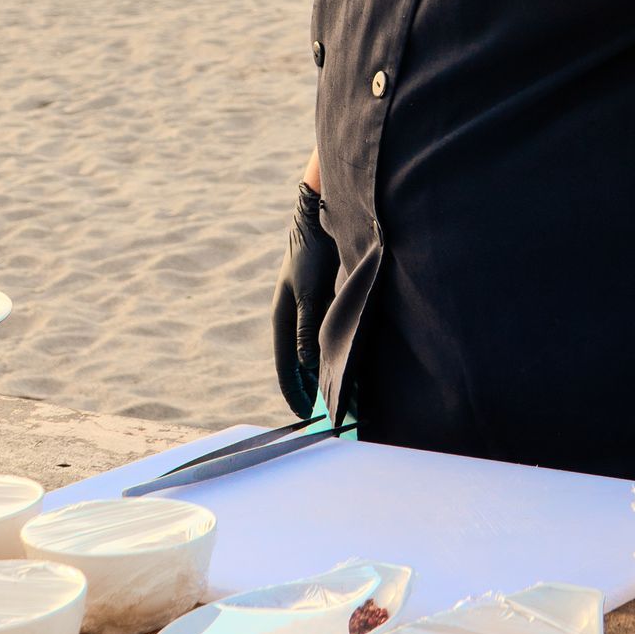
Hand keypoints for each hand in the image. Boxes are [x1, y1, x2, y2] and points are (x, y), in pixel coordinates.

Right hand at [271, 179, 337, 418]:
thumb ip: (307, 327)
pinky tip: (352, 362)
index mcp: (282, 319)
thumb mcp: (308, 292)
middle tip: (332, 409)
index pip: (285, 366)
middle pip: (301, 363)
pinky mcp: (324, 303)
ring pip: (315, 351)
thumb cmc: (310, 255)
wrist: (319, 220)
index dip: (294, 391)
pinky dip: (336, 352)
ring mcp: (308, 312)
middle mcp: (294, 319)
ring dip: (326, 371)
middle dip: (313, 386)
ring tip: (344, 393)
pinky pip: (328, 336)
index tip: (305, 413)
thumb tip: (307, 362)